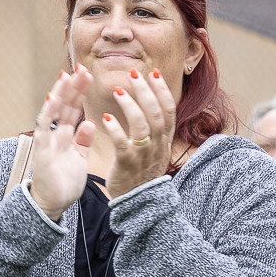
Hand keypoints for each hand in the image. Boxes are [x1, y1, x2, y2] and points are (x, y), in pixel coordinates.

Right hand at [28, 68, 95, 219]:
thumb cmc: (64, 183)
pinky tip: (53, 97)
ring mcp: (48, 139)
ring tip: (68, 75)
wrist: (53, 205)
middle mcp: (57, 134)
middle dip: (73, 87)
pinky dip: (48, 112)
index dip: (80, 92)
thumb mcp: (80, 159)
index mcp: (67, 136)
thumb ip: (83, 141)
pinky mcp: (42, 149)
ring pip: (54, 111)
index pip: (74, 109)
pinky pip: (44, 127)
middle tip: (82, 68)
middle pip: (66, 105)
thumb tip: (89, 122)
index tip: (88, 75)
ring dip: (61, 93)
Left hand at [102, 68, 176, 198]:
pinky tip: (106, 118)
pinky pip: (123, 144)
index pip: (169, 110)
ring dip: (130, 106)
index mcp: (164, 140)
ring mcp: (143, 155)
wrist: (138, 203)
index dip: (161, 90)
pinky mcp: (127, 165)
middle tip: (134, 74)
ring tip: (118, 91)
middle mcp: (157, 146)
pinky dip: (115, 130)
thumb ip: (156, 128)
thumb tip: (153, 101)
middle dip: (146, 91)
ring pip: (143, 126)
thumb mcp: (156, 149)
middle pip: (156, 114)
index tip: (152, 73)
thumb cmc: (143, 172)